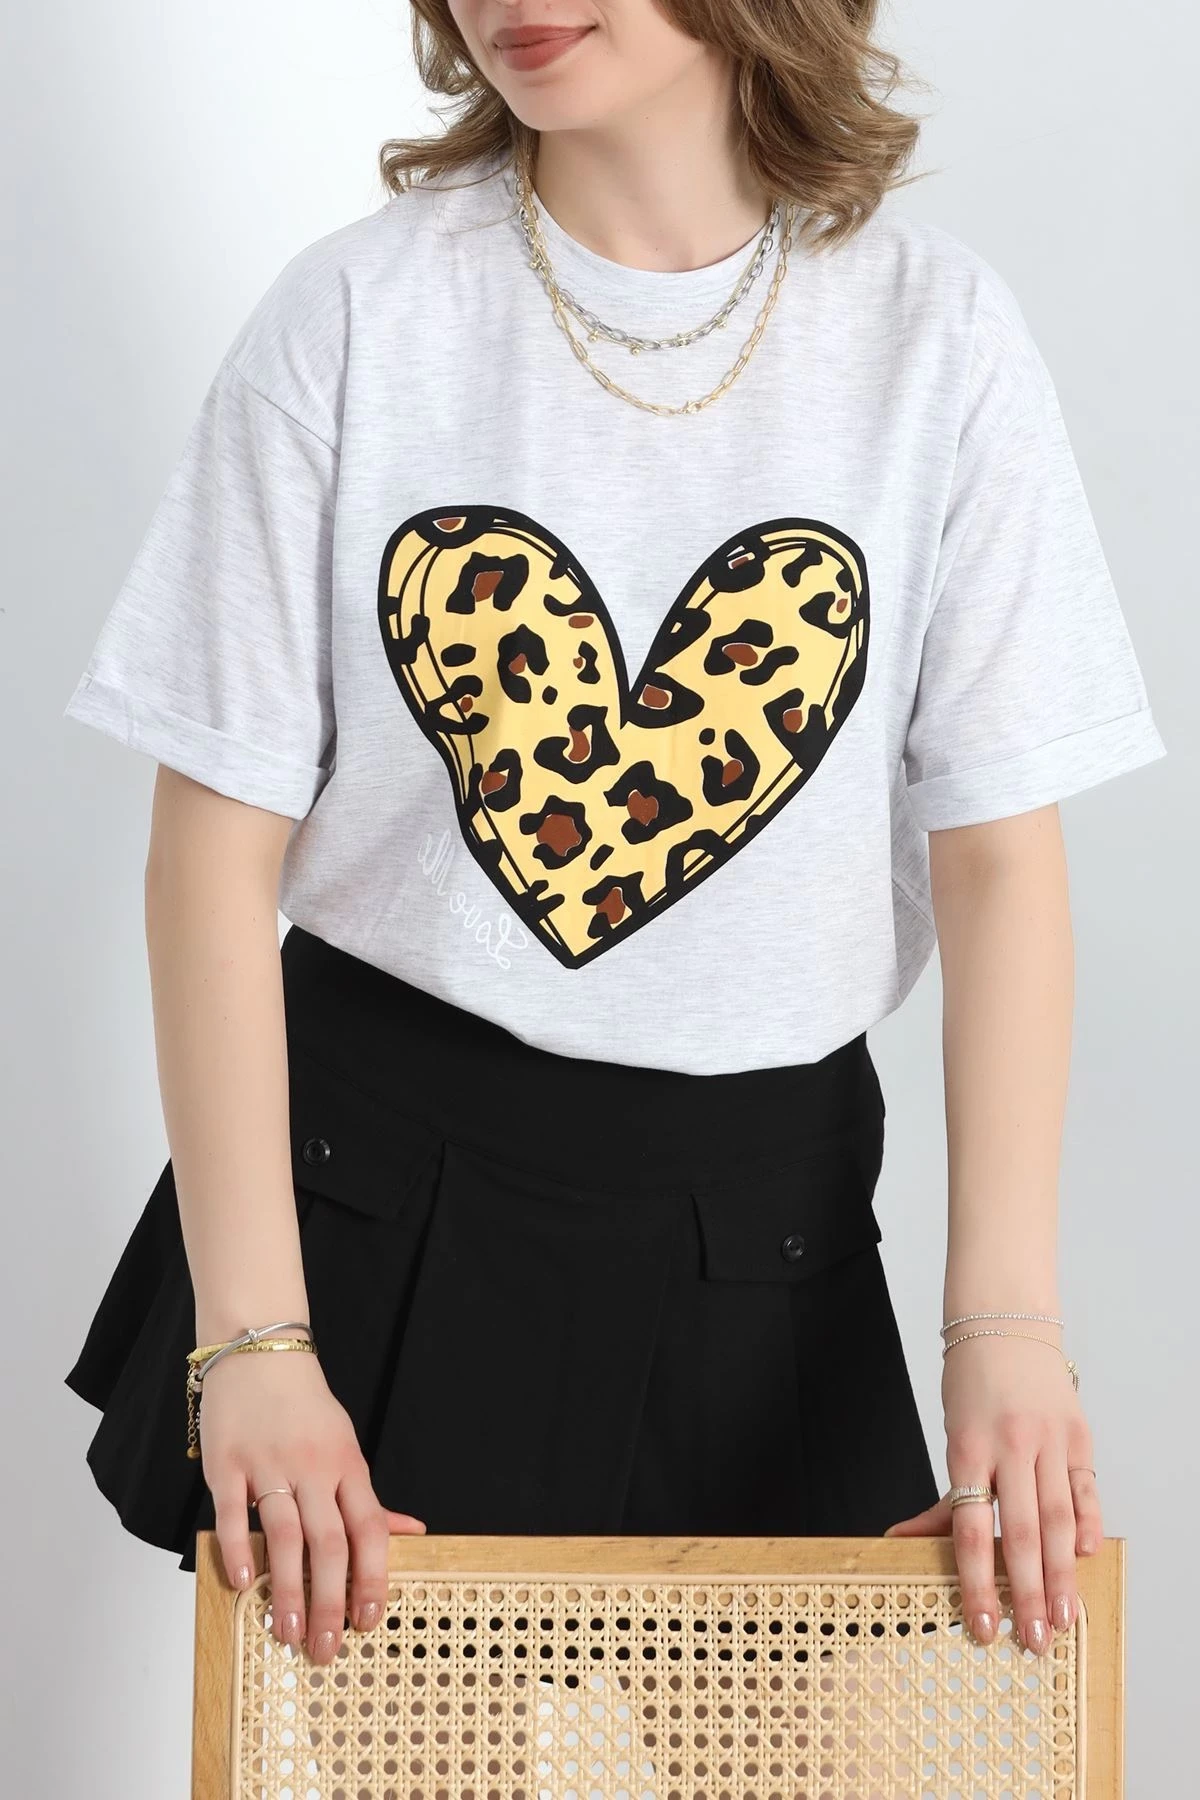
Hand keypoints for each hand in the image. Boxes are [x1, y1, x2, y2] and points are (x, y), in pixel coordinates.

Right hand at [198, 1346, 426, 1662]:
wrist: (261, 1351)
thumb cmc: (306, 1408)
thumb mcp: (346, 1448)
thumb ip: (370, 1499)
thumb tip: (414, 1532)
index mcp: (347, 1465)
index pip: (369, 1529)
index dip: (372, 1578)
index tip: (370, 1620)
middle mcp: (313, 1467)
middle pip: (329, 1543)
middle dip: (330, 1600)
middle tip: (327, 1648)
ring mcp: (269, 1464)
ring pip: (284, 1535)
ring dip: (288, 1590)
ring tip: (287, 1633)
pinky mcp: (227, 1464)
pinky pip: (233, 1513)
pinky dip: (238, 1550)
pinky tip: (244, 1585)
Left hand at [880, 1334, 1103, 1653]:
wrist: (1005, 1323)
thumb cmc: (972, 1385)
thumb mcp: (952, 1435)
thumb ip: (943, 1498)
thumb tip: (899, 1541)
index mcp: (968, 1448)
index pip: (971, 1528)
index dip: (977, 1582)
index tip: (982, 1624)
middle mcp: (1011, 1445)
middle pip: (1022, 1532)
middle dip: (1027, 1593)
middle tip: (1032, 1641)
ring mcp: (1049, 1441)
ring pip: (1059, 1520)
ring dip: (1063, 1576)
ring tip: (1064, 1619)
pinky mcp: (1078, 1437)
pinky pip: (1086, 1490)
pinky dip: (1089, 1525)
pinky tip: (1087, 1558)